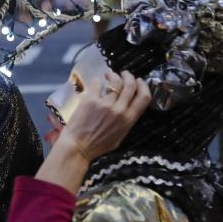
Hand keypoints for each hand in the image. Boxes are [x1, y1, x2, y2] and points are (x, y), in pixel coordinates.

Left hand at [36, 71, 150, 193]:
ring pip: (116, 82)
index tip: (139, 81)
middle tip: (124, 74)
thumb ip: (126, 121)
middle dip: (129, 76)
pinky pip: (97, 83)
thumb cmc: (98, 145)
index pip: (144, 97)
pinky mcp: (90, 100)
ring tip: (109, 75)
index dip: (143, 85)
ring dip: (113, 75)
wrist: (77, 147)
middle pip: (130, 85)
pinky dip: (98, 80)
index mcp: (129, 119)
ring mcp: (105, 104)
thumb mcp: (119, 136)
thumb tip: (127, 108)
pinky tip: (96, 82)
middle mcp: (120, 110)